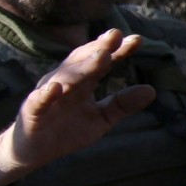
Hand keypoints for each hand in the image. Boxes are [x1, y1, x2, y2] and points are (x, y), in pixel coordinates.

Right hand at [0, 31, 156, 185]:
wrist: (32, 151)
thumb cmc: (67, 130)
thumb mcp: (101, 119)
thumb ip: (122, 104)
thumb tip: (152, 90)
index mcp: (83, 81)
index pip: (102, 61)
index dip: (118, 50)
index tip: (138, 40)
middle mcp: (65, 81)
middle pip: (82, 61)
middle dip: (100, 48)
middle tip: (117, 34)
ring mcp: (47, 94)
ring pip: (65, 77)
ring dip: (82, 66)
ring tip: (101, 55)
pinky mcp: (32, 111)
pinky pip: (39, 101)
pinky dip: (46, 94)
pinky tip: (56, 88)